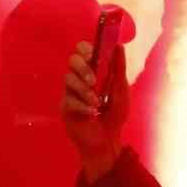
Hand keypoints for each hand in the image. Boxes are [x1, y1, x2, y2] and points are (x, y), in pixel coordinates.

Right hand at [62, 41, 129, 182]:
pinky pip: (68, 99)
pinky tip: (91, 112)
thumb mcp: (121, 90)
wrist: (107, 140)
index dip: (85, 48)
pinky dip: (81, 105)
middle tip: (94, 80)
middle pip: (72, 60)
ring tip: (96, 102)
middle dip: (83, 68)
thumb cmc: (115, 114)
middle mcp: (80, 77)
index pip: (83, 50)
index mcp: (94, 70)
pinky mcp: (65, 107)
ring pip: (68, 79)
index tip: (92, 54)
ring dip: (84, 89)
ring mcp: (71, 92)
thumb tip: (119, 45)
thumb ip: (119, 68)